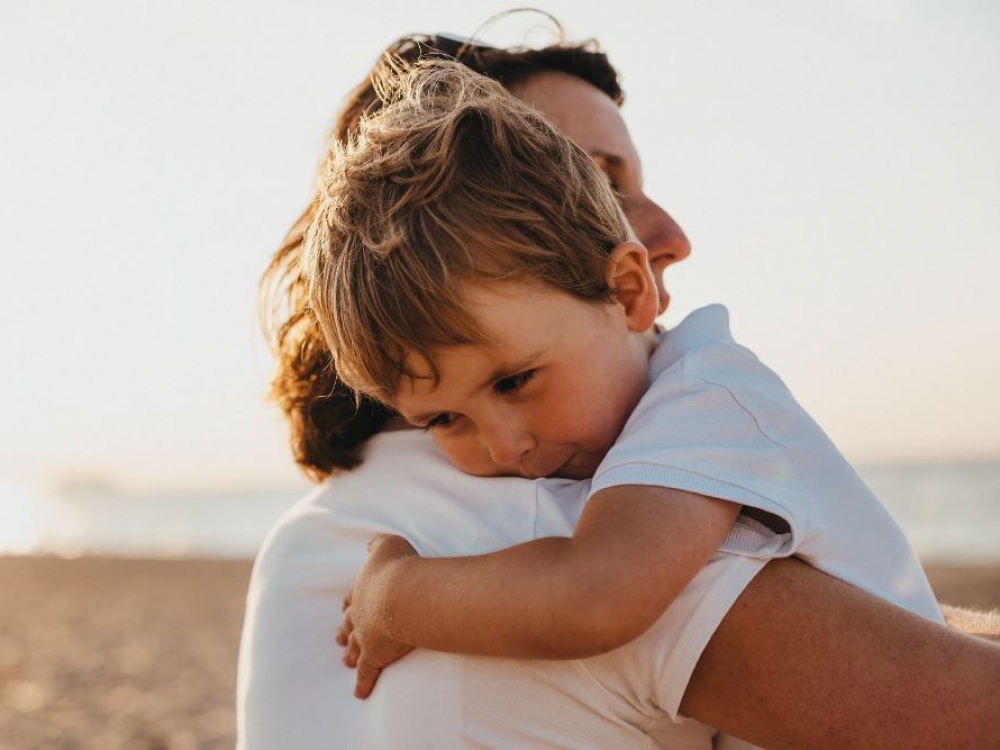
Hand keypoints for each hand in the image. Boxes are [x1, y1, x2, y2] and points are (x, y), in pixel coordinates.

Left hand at [336, 534, 418, 697]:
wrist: (402, 593)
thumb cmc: (398, 567)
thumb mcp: (388, 545)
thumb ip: (378, 544)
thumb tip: (371, 544)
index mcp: (362, 589)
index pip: (353, 598)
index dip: (350, 602)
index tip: (345, 607)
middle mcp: (360, 614)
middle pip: (349, 624)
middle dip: (344, 630)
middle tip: (338, 637)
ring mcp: (365, 636)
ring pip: (353, 648)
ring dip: (350, 653)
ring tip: (345, 660)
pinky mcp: (375, 656)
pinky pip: (366, 673)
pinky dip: (362, 683)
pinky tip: (359, 693)